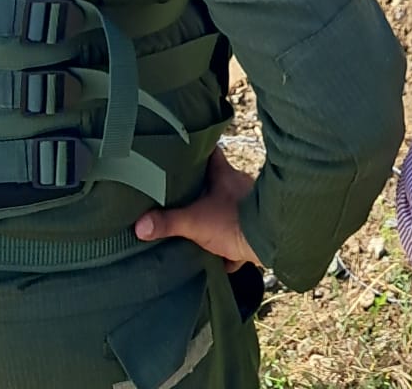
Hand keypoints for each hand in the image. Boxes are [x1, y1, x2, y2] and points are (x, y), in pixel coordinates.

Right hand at [134, 148, 261, 271]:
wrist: (271, 240)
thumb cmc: (234, 221)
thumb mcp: (195, 222)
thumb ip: (168, 222)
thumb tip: (140, 225)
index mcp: (223, 174)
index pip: (210, 152)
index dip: (197, 150)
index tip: (183, 151)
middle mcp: (238, 185)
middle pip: (217, 181)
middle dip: (201, 190)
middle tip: (182, 196)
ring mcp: (248, 207)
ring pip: (228, 208)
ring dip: (215, 217)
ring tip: (197, 229)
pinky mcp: (255, 230)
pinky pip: (239, 236)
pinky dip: (231, 247)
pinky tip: (221, 261)